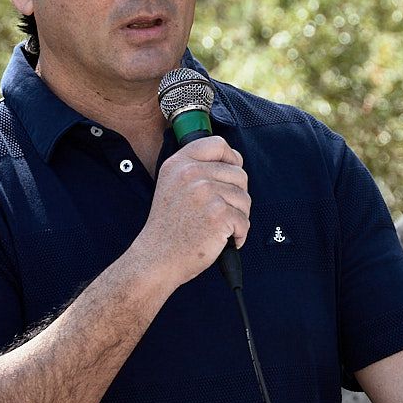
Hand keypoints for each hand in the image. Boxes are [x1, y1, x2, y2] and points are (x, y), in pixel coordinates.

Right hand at [133, 136, 250, 286]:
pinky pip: (244, 221)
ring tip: (219, 227)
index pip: (218, 144)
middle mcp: (191, 174)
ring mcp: (205, 193)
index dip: (232, 159)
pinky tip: (222, 240)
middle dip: (237, 196)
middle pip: (239, 174)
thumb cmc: (169, 228)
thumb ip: (197, 170)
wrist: (157, 257)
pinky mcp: (218, 215)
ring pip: (244, 198)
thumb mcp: (172, 186)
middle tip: (221, 213)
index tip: (231, 174)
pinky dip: (238, 235)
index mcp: (179, 163)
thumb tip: (234, 162)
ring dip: (238, 217)